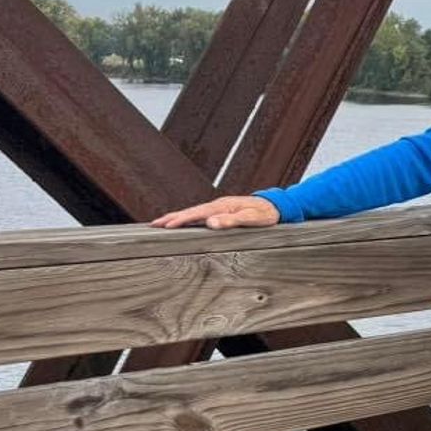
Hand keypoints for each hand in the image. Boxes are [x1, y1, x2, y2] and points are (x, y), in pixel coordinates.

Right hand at [150, 195, 279, 229]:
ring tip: (161, 223)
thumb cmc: (265, 214)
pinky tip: (183, 222)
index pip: (197, 213)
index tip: (164, 226)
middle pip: (191, 211)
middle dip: (172, 217)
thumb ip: (232, 220)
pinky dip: (188, 217)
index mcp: (223, 206)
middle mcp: (218, 204)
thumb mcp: (251, 219)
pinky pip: (200, 214)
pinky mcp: (222, 210)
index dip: (180, 219)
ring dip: (177, 217)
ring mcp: (219, 207)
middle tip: (153, 225)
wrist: (277, 205)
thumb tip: (210, 222)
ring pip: (194, 212)